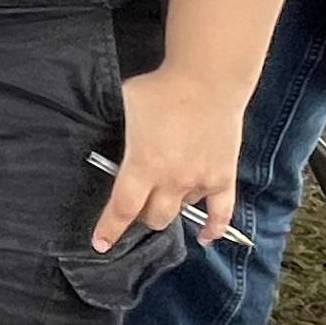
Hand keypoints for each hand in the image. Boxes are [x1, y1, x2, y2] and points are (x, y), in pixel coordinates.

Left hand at [94, 65, 245, 251]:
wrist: (208, 80)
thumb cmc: (161, 89)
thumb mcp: (128, 107)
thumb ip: (126, 133)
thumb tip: (125, 139)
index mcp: (143, 166)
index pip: (122, 209)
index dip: (110, 229)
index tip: (101, 244)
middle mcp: (171, 181)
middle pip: (153, 218)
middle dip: (141, 217)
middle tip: (136, 208)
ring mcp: (200, 181)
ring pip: (181, 212)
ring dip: (170, 208)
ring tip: (164, 200)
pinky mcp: (224, 177)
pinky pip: (221, 213)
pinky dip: (214, 228)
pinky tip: (206, 237)